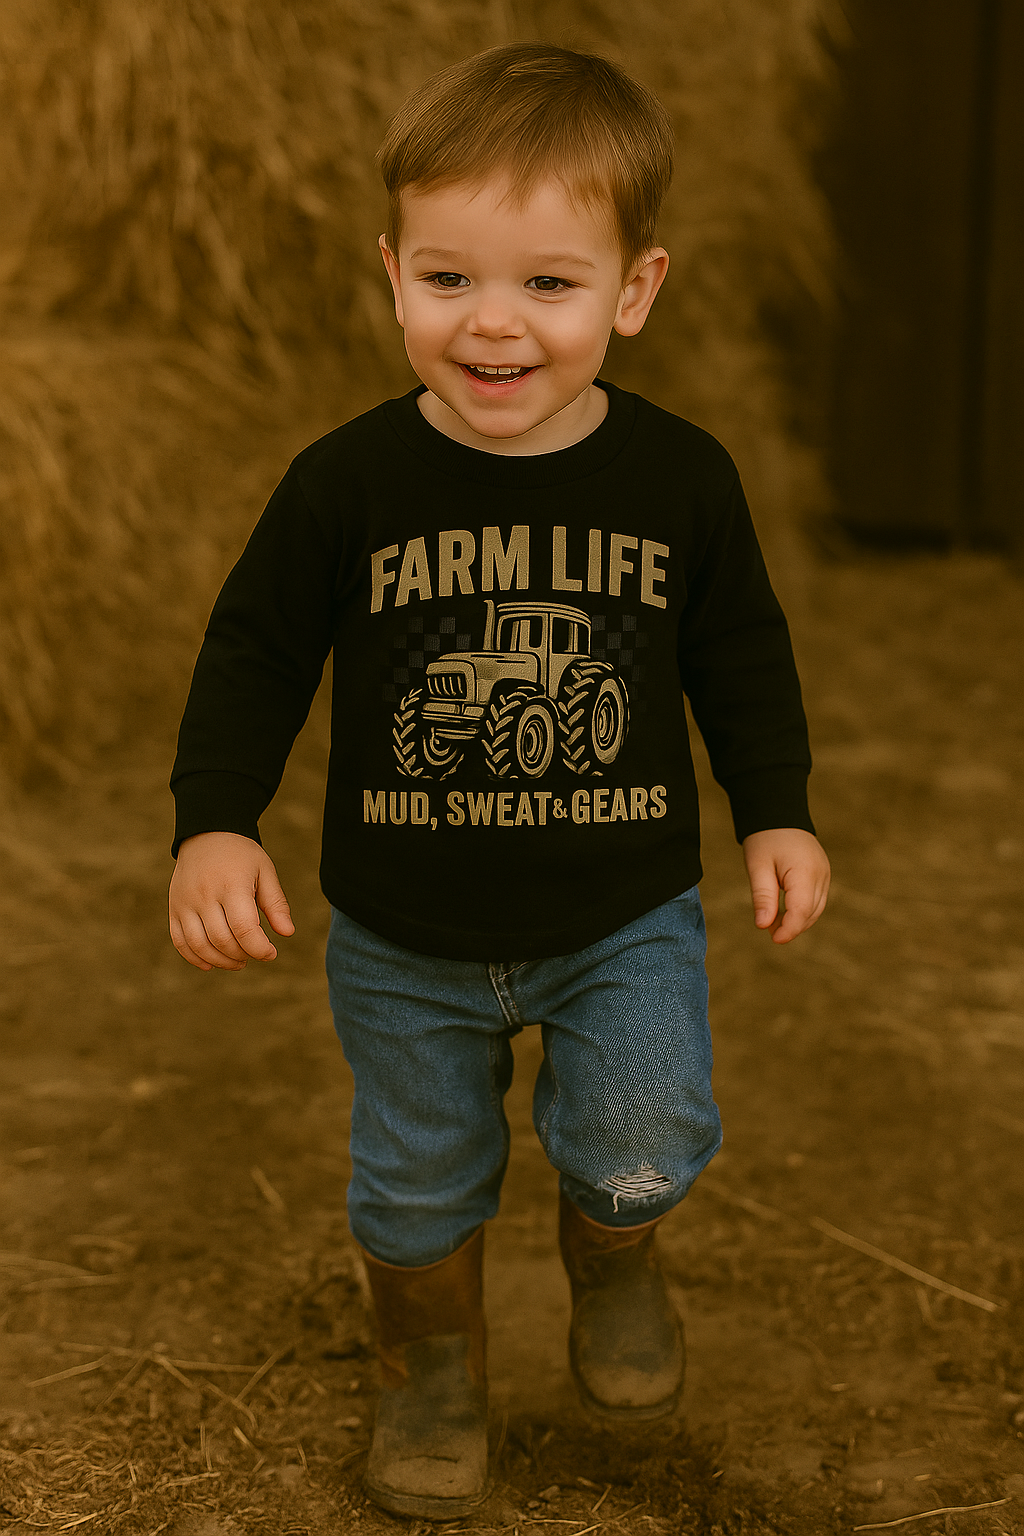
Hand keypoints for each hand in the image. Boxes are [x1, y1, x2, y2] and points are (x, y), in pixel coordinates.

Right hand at [169, 831, 294, 970]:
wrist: (207, 833)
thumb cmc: (242, 855)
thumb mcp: (265, 871)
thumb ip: (276, 903)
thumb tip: (287, 933)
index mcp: (231, 884)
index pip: (244, 928)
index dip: (259, 948)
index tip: (271, 953)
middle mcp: (204, 895)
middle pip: (222, 940)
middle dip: (242, 955)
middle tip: (255, 954)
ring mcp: (185, 902)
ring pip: (200, 945)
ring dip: (221, 961)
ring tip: (238, 961)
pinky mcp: (173, 908)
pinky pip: (180, 941)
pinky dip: (194, 957)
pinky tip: (211, 963)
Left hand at [742, 827, 829, 943]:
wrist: (779, 814)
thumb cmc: (765, 839)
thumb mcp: (757, 866)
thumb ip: (762, 897)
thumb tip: (763, 926)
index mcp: (805, 871)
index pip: (802, 910)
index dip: (789, 929)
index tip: (773, 939)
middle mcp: (821, 875)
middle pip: (811, 913)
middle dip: (791, 926)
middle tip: (767, 929)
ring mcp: (825, 875)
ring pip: (815, 910)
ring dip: (796, 920)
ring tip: (772, 921)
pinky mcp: (823, 876)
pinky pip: (816, 901)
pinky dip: (801, 910)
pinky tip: (782, 911)